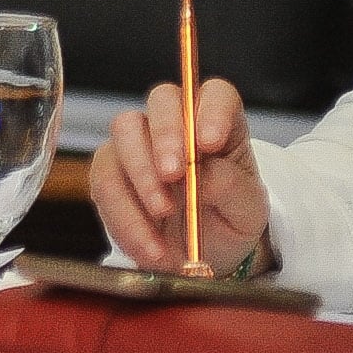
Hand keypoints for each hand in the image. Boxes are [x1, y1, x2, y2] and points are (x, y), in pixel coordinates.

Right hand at [91, 78, 272, 275]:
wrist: (201, 257)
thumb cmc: (229, 222)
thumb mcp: (247, 213)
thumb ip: (230, 188)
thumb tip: (203, 175)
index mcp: (220, 124)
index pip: (216, 95)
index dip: (211, 111)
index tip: (210, 143)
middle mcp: (177, 124)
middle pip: (163, 100)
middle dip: (166, 136)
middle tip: (174, 175)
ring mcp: (139, 143)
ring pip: (125, 131)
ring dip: (141, 174)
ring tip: (162, 214)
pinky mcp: (111, 172)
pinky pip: (105, 180)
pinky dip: (125, 214)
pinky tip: (149, 243)